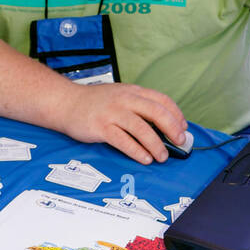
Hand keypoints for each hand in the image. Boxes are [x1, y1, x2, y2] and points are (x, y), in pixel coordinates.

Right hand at [56, 81, 186, 163]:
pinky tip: (144, 158)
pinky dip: (136, 150)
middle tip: (179, 142)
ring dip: (155, 144)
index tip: (183, 128)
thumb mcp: (120, 96)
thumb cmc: (95, 103)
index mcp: (133, 91)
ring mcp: (112, 113)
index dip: (176, 114)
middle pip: (156, 112)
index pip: (162, 100)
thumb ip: (138, 106)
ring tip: (161, 156)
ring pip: (141, 128)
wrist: (66, 102)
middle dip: (171, 128)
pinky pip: (123, 140)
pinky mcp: (101, 127)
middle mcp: (125, 100)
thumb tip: (163, 126)